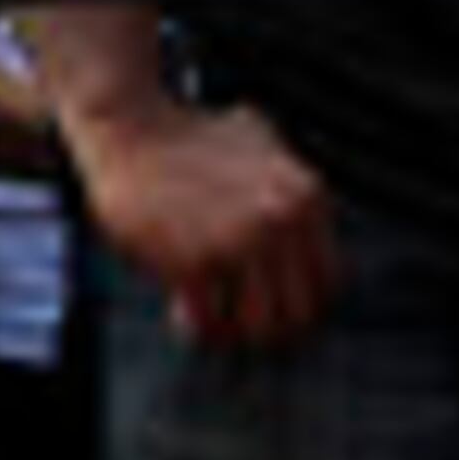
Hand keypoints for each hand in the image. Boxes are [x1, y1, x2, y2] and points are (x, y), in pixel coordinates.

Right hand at [67, 91, 339, 349]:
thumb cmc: (189, 140)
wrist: (130, 128)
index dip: (298, 303)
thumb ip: (290, 189)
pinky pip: (208, 324)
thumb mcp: (262, 146)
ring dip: (232, 332)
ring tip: (211, 317)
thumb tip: (306, 241)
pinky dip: (195, 326)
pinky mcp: (193, 262)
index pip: (329, 283)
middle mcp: (280, 220)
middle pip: (297, 316)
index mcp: (306, 196)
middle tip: (239, 321)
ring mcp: (238, 242)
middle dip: (266, 327)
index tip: (272, 306)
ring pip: (257, 329)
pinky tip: (180, 308)